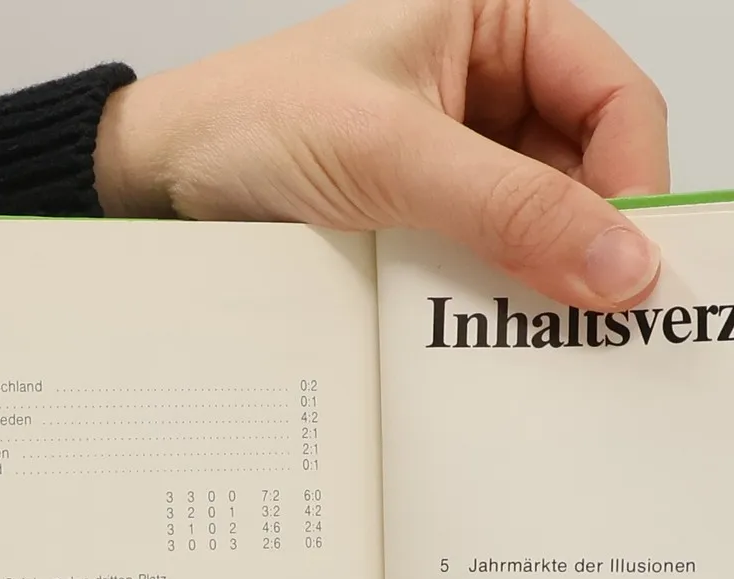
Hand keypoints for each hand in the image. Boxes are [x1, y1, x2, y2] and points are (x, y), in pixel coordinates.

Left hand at [96, 0, 669, 308]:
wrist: (154, 177)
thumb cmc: (251, 124)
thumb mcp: (392, 158)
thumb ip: (509, 209)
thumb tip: (618, 261)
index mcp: (502, 21)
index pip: (615, 100)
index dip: (631, 185)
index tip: (628, 269)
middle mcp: (490, 81)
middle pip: (584, 170)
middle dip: (584, 243)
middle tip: (592, 326)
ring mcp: (453, 152)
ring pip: (532, 224)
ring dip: (532, 280)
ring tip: (534, 340)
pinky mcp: (416, 213)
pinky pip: (477, 258)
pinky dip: (482, 297)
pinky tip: (478, 337)